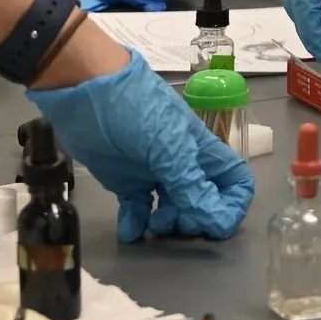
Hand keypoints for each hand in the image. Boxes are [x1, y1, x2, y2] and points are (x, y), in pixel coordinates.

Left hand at [28, 52, 255, 241]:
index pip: (235, 180)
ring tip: (153, 224)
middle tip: (176, 222)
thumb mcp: (168, 146)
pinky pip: (138, 208)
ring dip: (168, 223)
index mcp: (201, 150)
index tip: (215, 224)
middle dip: (196, 218)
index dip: (233, 204)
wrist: (85, 89)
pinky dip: (135, 223)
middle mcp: (182, 164)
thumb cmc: (135, 109)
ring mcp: (153, 172)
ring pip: (173, 209)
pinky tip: (130, 230)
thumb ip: (191, 185)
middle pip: (205, 200)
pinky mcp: (125, 180)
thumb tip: (217, 222)